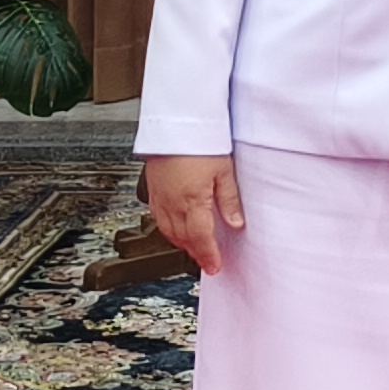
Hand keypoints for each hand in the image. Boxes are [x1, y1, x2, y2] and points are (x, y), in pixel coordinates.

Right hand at [141, 152, 242, 274]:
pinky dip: (167, 229)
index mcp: (192, 200)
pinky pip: (157, 218)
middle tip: (207, 261)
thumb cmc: (199, 140)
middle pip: (184, 238)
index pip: (201, 238)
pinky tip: (174, 228)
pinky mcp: (152, 189)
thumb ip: (229, 199)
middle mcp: (173, 202)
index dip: (208, 256)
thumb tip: (236, 222)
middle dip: (196, 253)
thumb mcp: (224, 170)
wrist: (175, 123)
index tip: (215, 266)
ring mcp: (160, 197)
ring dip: (181, 244)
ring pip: (168, 231)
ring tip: (194, 249)